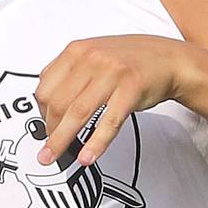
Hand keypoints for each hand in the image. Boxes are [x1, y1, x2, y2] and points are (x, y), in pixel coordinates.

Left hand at [34, 35, 192, 167]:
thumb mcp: (92, 56)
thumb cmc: (128, 61)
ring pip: (78, 113)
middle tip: (49, 147)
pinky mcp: (132, 89)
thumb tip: (45, 106)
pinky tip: (87, 156)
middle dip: (49, 130)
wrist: (167, 58)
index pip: (45, 87)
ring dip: (62, 140)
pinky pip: (109, 122)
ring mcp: (112, 73)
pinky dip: (96, 143)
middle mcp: (92, 59)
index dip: (40, 112)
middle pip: (58, 102)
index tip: (42, 127)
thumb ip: (69, 74)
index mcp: (76, 51)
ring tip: (54, 156)